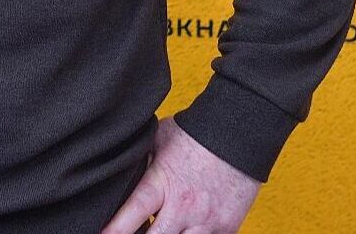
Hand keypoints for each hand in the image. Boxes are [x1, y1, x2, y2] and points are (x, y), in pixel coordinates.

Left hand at [98, 116, 262, 233]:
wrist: (241, 131)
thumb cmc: (197, 133)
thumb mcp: (159, 140)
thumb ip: (139, 161)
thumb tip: (117, 170)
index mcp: (162, 183)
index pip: (131, 215)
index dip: (114, 230)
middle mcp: (184, 207)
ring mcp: (206, 221)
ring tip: (159, 230)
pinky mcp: (227, 227)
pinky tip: (182, 229)